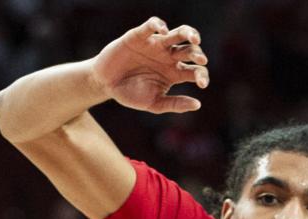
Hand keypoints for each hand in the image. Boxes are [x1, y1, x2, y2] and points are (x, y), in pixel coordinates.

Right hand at [91, 17, 208, 113]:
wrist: (105, 85)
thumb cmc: (131, 94)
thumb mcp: (154, 103)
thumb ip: (175, 104)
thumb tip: (198, 105)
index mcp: (175, 72)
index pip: (196, 70)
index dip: (202, 75)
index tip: (202, 84)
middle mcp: (168, 57)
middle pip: (190, 50)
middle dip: (198, 53)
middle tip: (202, 59)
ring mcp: (155, 45)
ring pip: (177, 34)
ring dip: (188, 33)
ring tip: (194, 38)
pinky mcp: (138, 36)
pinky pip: (151, 26)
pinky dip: (157, 25)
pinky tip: (162, 31)